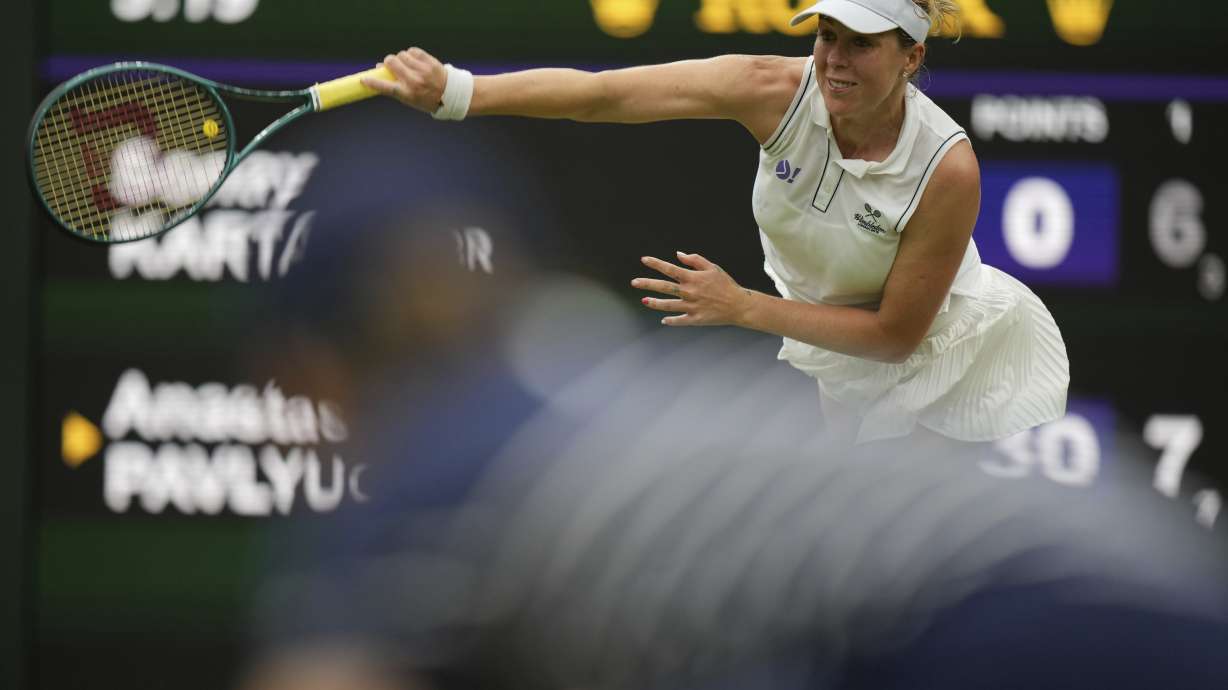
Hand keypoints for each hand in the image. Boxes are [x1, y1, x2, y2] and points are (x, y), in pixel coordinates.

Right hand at [360, 48, 447, 113]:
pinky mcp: (429, 61)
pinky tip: (414, 60)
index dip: (372, 83)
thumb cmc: (427, 98)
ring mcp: (422, 70)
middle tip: (390, 65)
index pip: (385, 87)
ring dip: (400, 58)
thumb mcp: (410, 99)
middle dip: (388, 62)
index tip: (363, 80)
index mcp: (407, 94)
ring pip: (401, 54)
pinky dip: (411, 54)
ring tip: (406, 64)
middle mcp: (413, 81)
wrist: (451, 95)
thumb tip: (379, 69)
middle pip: (391, 62)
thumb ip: (395, 86)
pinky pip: (412, 51)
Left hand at [632, 251, 753, 325]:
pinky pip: (679, 320)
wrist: (739, 305)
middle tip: (634, 282)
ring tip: (644, 300)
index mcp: (693, 278)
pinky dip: (671, 320)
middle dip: (647, 284)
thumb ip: (695, 260)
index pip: (670, 269)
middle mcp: (690, 292)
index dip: (656, 264)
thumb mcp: (712, 268)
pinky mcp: (695, 319)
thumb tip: (678, 255)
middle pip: (664, 287)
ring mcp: (691, 306)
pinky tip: (663, 319)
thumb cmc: (725, 284)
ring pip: (668, 305)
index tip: (644, 259)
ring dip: (654, 303)